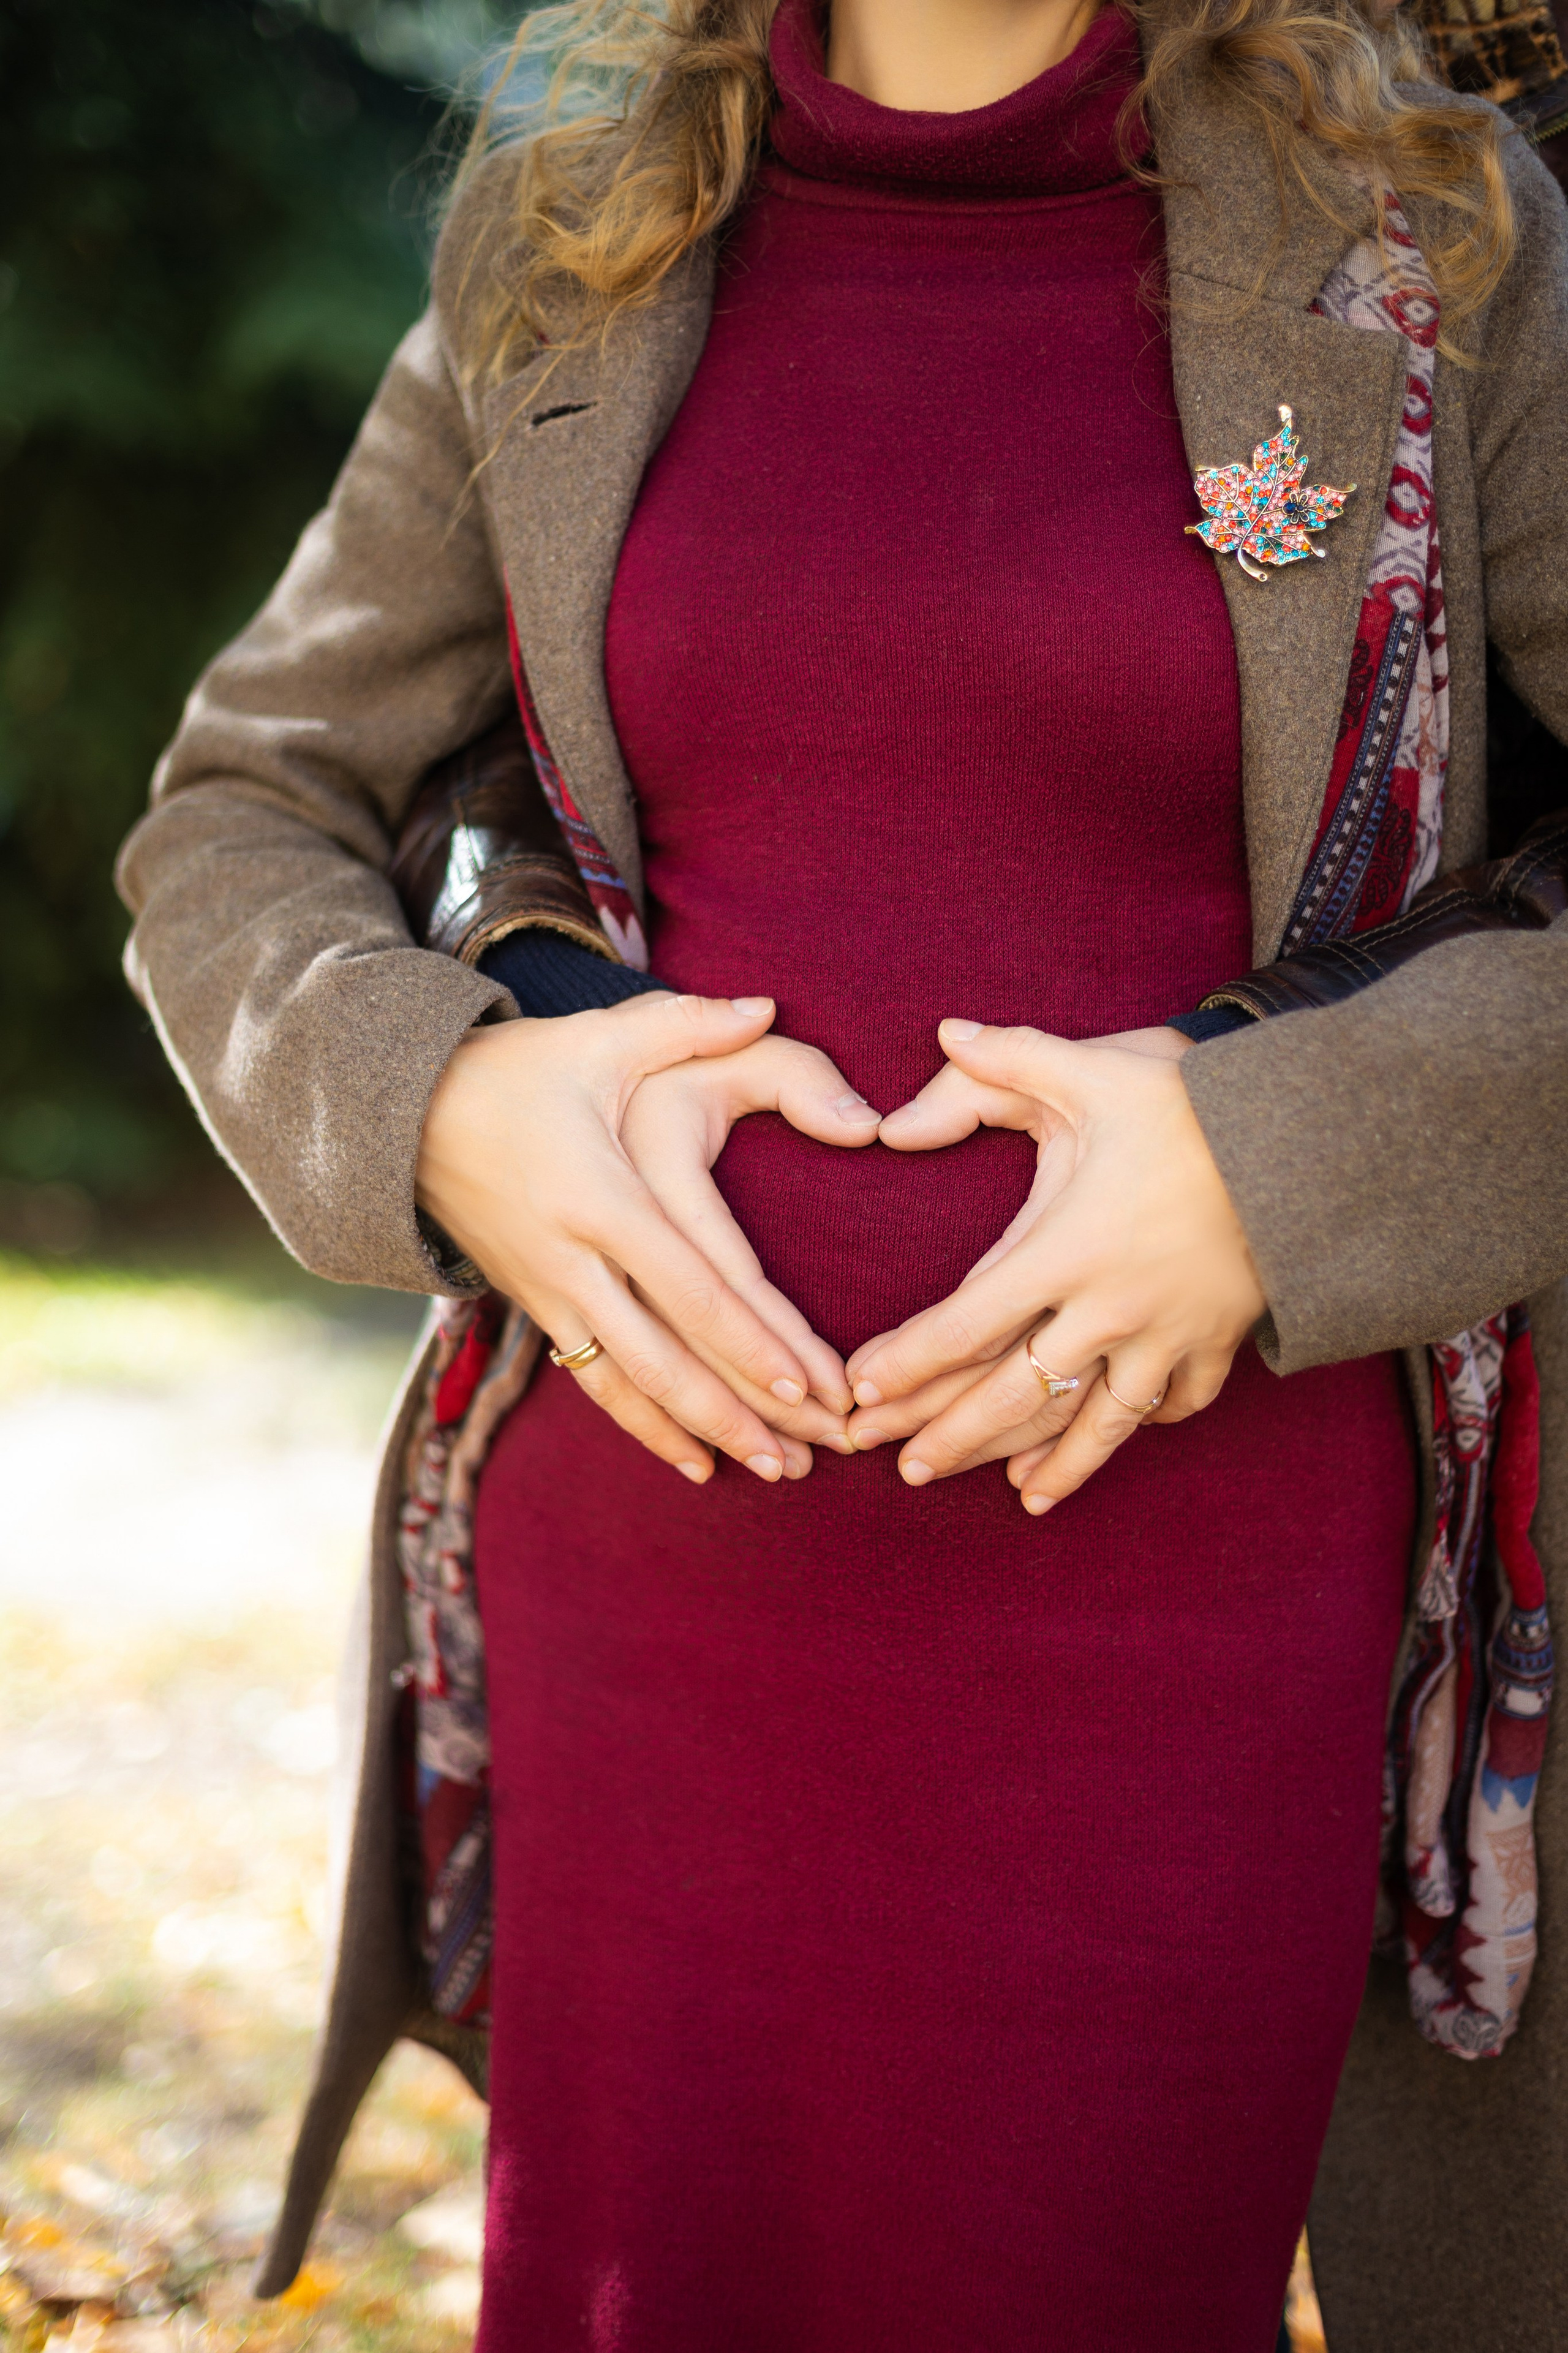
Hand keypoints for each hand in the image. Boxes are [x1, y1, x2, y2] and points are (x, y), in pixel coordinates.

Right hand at [416, 992, 879, 1486]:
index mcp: (601, 1196)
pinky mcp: (536, 1311)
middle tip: (816, 1453)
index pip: (688, 1284)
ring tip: (775, 1470)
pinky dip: (647, 1428)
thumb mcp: (598, 1037)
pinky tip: (696, 1464)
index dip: (748, 1341)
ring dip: (704, 1434)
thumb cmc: (516, 1070)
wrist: (400, 1115)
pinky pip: (597, 1384)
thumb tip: (768, 1007)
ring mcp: (550, 1294)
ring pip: (633, 1387)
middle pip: (667, 1357)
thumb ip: (688, 1022)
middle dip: (743, 1411)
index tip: (805, 1384)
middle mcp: (573, 1259)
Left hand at [844, 1020, 1265, 1512]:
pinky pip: (1174, 1404)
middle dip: (951, 1437)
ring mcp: (1168, 1335)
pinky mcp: (1217, 1342)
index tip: (862, 1390)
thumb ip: (1009, 1056)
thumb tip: (942, 1033)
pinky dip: (1140, 1428)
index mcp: (1066, 1247)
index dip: (909, 1363)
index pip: (966, 1323)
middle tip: (899, 1470)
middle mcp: (1111, 1308)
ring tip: (1011, 1495)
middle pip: (1015, 1394)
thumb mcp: (1095, 1068)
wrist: (1317, 1141)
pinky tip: (1110, 1442)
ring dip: (1048, 1463)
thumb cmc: (1193, 1103)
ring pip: (1096, 1422)